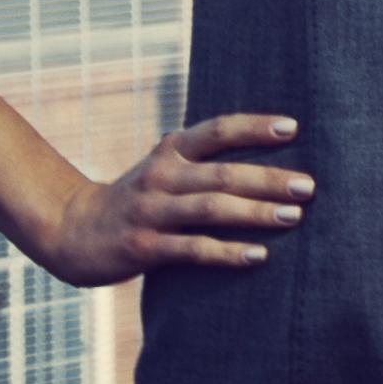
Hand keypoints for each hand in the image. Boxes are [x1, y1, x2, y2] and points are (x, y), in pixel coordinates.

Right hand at [26, 112, 311, 288]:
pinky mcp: (143, 247)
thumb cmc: (139, 199)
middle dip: (269, 179)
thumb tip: (272, 153)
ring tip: (294, 217)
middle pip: (223, 173)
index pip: (217, 130)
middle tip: (309, 187)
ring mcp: (150, 211)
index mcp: (170, 151)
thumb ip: (203, 160)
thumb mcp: (164, 168)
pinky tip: (259, 256)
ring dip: (256, 213)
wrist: (73, 230)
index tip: (294, 128)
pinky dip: (228, 253)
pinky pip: (193, 250)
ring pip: (211, 209)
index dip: (255, 127)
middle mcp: (160, 175)